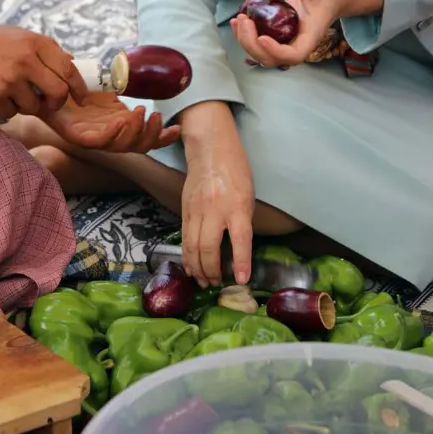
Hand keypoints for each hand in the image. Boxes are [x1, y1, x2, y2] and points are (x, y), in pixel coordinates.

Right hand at [0, 26, 88, 120]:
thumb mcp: (20, 36)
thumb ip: (46, 50)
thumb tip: (73, 64)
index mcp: (35, 42)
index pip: (69, 69)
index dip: (79, 88)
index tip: (81, 99)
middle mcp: (25, 59)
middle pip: (58, 92)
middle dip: (55, 103)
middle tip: (48, 103)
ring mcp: (9, 78)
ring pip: (34, 106)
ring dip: (26, 105)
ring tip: (11, 90)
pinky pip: (12, 113)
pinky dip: (6, 108)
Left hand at [42, 92, 180, 152]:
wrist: (45, 85)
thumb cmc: (74, 85)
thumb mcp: (103, 83)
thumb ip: (120, 80)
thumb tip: (136, 65)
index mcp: (118, 124)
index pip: (144, 139)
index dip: (162, 138)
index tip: (177, 129)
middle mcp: (108, 134)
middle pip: (136, 147)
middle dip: (152, 135)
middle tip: (155, 116)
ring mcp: (93, 137)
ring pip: (120, 146)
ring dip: (135, 132)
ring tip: (140, 112)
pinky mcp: (77, 136)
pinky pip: (99, 141)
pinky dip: (114, 133)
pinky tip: (121, 120)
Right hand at [180, 102, 253, 287]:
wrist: (210, 149)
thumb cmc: (236, 172)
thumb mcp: (248, 197)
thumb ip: (242, 222)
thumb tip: (238, 250)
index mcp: (237, 206)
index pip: (240, 239)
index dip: (240, 261)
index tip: (241, 280)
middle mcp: (215, 209)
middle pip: (209, 247)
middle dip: (212, 270)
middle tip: (216, 284)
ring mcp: (196, 210)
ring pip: (192, 246)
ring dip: (197, 268)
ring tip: (203, 282)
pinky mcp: (184, 209)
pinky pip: (184, 238)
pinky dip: (187, 255)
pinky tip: (191, 267)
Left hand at [234, 0, 383, 67]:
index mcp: (311, 34)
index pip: (294, 55)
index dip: (276, 52)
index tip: (262, 37)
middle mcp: (298, 42)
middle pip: (273, 59)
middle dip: (253, 45)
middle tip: (244, 21)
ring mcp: (287, 40)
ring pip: (263, 54)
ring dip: (246, 42)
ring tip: (238, 20)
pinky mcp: (278, 34)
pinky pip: (259, 43)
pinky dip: (245, 36)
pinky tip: (238, 21)